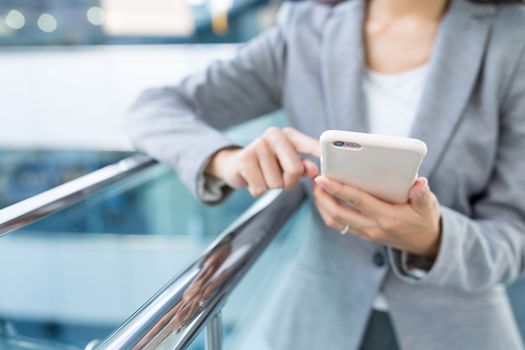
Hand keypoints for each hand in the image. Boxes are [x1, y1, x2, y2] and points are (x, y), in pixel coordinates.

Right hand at [205, 127, 319, 195]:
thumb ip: (303, 166)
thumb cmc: (269, 165)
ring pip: (276, 183)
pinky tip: (253, 179)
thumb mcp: (288, 163)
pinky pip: (261, 188)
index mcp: (289, 135)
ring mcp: (257, 145)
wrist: (235, 164)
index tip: (329, 161)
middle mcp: (274, 135)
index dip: (320, 153)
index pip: (310, 145)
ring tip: (263, 176)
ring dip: (271, 187)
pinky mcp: (244, 159)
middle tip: (281, 180)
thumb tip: (314, 171)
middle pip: (294, 169)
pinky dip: (258, 190)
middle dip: (290, 183)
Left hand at [313, 176, 440, 257]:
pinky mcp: (363, 235)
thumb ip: (422, 194)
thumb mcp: (428, 206)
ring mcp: (366, 233)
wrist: (425, 244)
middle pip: (338, 214)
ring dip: (322, 205)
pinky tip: (326, 200)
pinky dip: (328, 212)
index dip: (338, 189)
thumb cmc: (424, 220)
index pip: (357, 201)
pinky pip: (339, 226)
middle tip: (316, 180)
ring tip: (318, 189)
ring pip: (335, 222)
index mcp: (388, 217)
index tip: (323, 178)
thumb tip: (420, 182)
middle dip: (323, 197)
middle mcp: (373, 227)